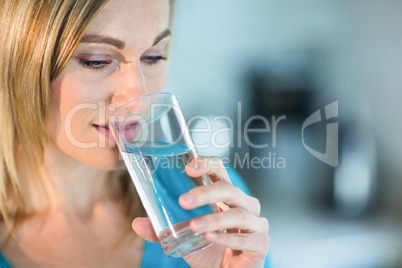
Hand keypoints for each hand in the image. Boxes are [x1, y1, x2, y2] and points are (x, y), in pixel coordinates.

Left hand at [133, 157, 269, 267]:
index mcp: (226, 196)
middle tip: (183, 201)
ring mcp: (256, 223)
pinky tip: (212, 238)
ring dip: (215, 218)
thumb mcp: (184, 238)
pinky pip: (248, 238)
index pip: (220, 171)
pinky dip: (228, 238)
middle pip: (229, 189)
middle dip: (206, 193)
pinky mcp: (261, 243)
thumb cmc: (211, 249)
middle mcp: (244, 204)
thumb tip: (138, 223)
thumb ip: (162, 230)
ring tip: (194, 226)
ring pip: (239, 213)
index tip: (188, 169)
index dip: (207, 165)